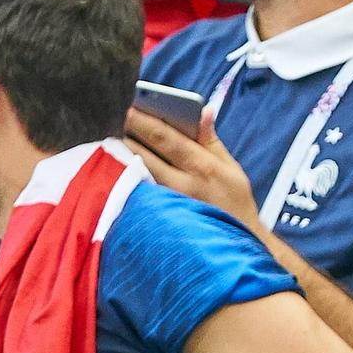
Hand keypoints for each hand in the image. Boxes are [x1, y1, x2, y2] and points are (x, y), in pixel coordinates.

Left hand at [125, 106, 261, 233]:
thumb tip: (204, 111)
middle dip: (131, 135)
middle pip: (147, 154)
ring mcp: (168, 203)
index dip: (147, 122)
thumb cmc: (234, 202)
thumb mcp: (231, 168)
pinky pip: (139, 191)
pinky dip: (130, 176)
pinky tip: (122, 168)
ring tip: (118, 141)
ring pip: (139, 172)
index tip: (133, 108)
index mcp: (204, 166)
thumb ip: (212, 140)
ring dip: (127, 155)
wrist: (234, 244)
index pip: (168, 138)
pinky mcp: (158, 217)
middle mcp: (183, 184)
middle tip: (119, 121)